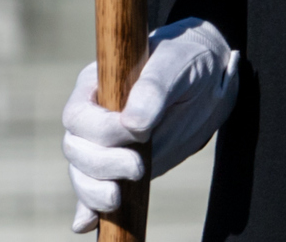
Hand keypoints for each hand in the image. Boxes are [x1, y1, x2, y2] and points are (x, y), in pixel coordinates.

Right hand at [61, 17, 239, 230]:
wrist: (210, 79)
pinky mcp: (117, 167)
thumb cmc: (190, 59)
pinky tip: (85, 224)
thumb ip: (155, 87)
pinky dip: (87, 209)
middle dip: (101, 165)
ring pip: (81, 174)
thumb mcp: (178, 63)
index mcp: (98, 85)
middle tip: (137, 168)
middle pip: (75, 149)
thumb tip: (133, 122)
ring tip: (117, 198)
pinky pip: (92, 192)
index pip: (78, 116)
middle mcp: (94, 116)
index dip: (100, 131)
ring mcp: (104, 144)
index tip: (137, 133)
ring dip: (93, 191)